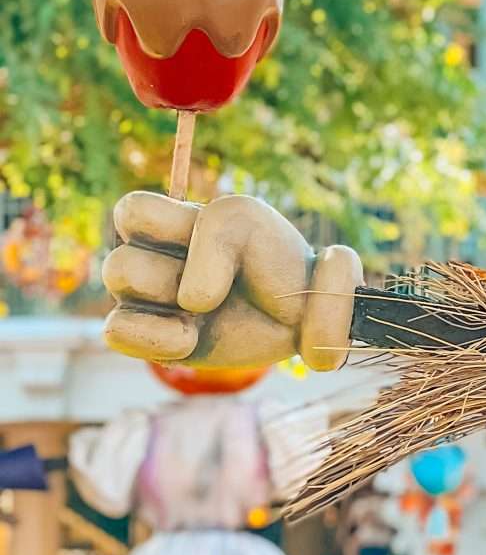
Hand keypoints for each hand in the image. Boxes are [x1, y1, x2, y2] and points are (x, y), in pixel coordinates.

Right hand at [103, 192, 361, 371]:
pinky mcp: (153, 342)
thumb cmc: (269, 255)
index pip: (130, 213)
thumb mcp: (244, 220)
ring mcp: (146, 303)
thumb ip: (210, 235)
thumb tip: (189, 300)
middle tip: (218, 281)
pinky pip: (116, 333)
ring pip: (121, 288)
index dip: (168, 226)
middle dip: (175, 271)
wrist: (299, 306)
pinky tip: (191, 337)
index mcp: (165, 225)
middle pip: (120, 262)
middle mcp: (147, 262)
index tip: (213, 236)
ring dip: (172, 299)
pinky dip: (156, 336)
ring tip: (209, 308)